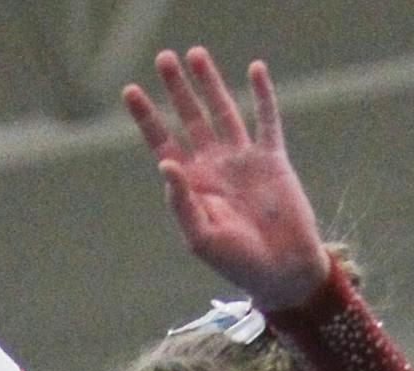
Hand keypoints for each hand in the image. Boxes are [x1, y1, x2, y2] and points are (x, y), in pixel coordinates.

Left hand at [123, 49, 326, 310]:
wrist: (283, 273)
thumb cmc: (238, 263)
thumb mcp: (200, 237)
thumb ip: (181, 202)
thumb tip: (165, 162)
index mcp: (192, 185)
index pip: (163, 142)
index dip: (146, 117)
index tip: (130, 91)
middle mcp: (215, 167)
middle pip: (190, 118)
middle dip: (177, 89)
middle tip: (164, 58)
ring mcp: (243, 161)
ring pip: (223, 111)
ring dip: (210, 83)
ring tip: (195, 54)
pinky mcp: (272, 160)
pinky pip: (266, 121)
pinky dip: (262, 95)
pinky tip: (255, 69)